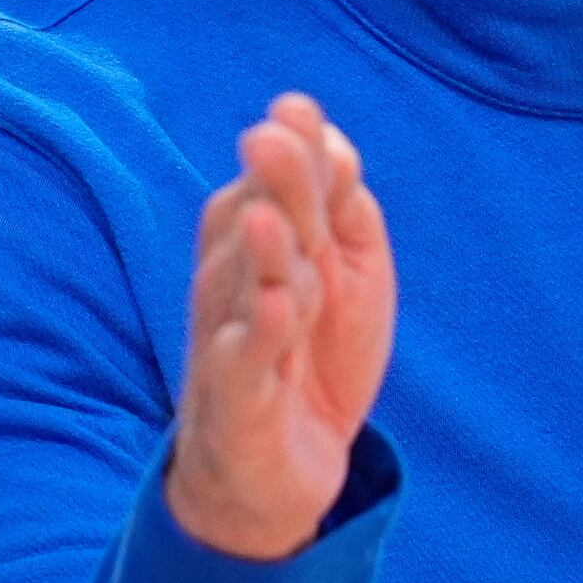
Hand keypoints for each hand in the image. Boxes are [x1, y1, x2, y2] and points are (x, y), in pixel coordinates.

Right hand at [166, 93, 394, 560]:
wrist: (279, 473)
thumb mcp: (350, 277)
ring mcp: (232, 343)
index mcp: (260, 249)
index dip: (292, 153)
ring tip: (273, 220)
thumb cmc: (311, 356)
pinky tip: (276, 307)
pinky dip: (259, 338)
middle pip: (258, 229)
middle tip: (273, 135)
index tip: (296, 109)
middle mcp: (236, 288)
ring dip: (262, 256)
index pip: (271, 191)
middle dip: (273, 187)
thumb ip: (344, 211)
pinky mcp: (237, 404)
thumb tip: (338, 141)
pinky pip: (243, 366)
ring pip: (246, 292)